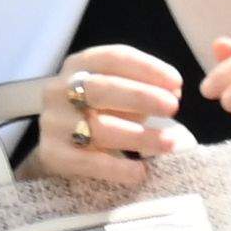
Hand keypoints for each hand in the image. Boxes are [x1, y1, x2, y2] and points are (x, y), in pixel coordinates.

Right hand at [7, 46, 185, 205]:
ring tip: (170, 143)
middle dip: (141, 97)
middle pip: (101, 88)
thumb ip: (140, 89)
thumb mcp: (113, 92)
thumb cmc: (95, 112)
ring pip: (98, 128)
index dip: (147, 68)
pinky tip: (141, 171)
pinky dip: (118, 168)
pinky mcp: (52, 154)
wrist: (56, 146)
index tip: (177, 83)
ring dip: (140, 136)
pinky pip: (89, 162)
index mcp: (78, 65)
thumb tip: (173, 92)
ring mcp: (53, 122)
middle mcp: (59, 89)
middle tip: (173, 108)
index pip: (113, 58)